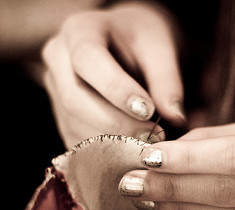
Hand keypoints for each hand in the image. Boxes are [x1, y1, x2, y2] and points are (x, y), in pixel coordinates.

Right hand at [42, 1, 184, 147]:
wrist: (124, 44)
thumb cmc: (142, 41)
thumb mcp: (159, 49)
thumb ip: (167, 81)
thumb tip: (175, 117)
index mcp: (79, 30)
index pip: (88, 59)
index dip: (116, 89)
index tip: (148, 111)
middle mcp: (58, 59)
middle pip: (75, 99)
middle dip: (115, 123)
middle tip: (152, 135)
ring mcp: (55, 89)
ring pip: (74, 124)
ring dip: (110, 141)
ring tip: (144, 144)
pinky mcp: (62, 113)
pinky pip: (75, 137)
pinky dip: (103, 150)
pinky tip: (128, 150)